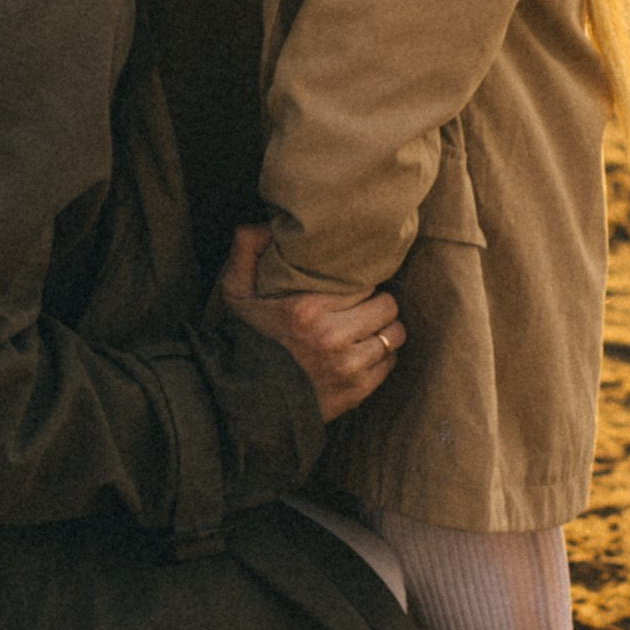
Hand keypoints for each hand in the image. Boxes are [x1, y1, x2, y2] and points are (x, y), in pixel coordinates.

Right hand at [219, 225, 403, 423]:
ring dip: (384, 330)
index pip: (364, 282)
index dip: (361, 283)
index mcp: (307, 309)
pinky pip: (390, 363)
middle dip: (377, 304)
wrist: (244, 403)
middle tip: (363, 307)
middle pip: (387, 306)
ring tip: (368, 329)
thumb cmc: (242, 343)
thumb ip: (245, 251)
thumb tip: (265, 226)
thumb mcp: (234, 295)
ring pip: (394, 334)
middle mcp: (332, 337)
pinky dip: (382, 356)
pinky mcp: (356, 391)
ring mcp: (348, 366)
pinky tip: (363, 353)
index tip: (352, 287)